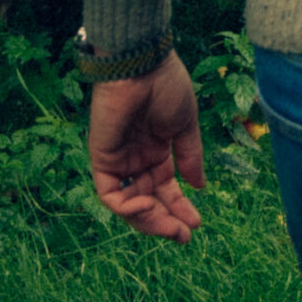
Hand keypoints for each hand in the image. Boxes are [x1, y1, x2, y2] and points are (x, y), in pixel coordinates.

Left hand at [87, 49, 205, 242]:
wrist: (143, 65)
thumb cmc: (166, 86)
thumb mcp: (185, 125)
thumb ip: (190, 157)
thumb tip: (200, 187)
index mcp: (156, 151)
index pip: (165, 189)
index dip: (178, 208)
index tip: (195, 224)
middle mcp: (136, 160)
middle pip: (148, 201)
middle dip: (166, 221)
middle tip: (185, 236)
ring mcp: (118, 161)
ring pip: (130, 205)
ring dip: (150, 220)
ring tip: (173, 229)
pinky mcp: (101, 160)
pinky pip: (111, 195)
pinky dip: (128, 208)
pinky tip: (149, 207)